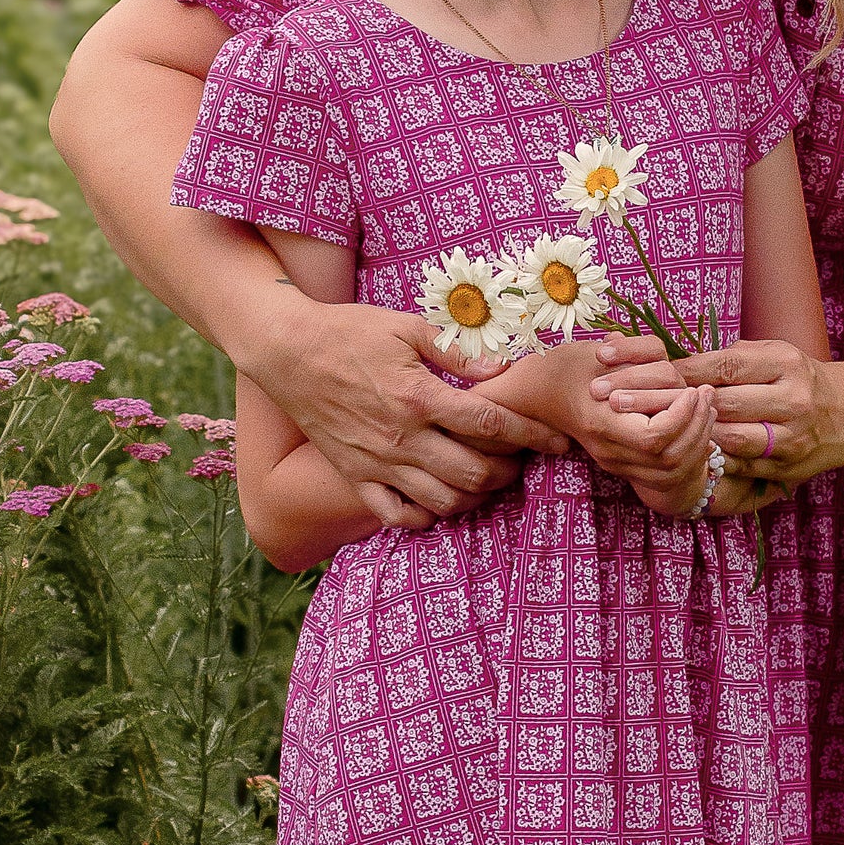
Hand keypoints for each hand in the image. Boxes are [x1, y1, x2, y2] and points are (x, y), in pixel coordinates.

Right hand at [234, 294, 559, 529]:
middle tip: (521, 459)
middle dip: (510, 470)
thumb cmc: (348, 332)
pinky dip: (427, 516)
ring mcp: (377, 463)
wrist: (286, 351)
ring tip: (488, 477)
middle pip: (475, 472)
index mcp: (418, 397)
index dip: (531, 435)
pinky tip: (442, 499)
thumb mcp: (406, 328)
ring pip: (444, 500)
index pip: (490, 424)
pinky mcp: (356, 477)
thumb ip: (458, 353)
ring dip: (476, 495)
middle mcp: (401, 438)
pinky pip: (398, 516)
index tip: (556, 440)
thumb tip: (505, 368)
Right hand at [465, 335, 716, 512]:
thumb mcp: (598, 353)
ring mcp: (616, 460)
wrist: (532, 395)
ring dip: (697, 436)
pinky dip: (688, 446)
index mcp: (601, 424)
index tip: (691, 390)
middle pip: (670, 456)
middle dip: (697, 426)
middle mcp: (609, 449)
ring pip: (673, 466)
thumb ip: (635, 359)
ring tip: (706, 405)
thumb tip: (669, 365)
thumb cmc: (564, 365)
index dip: (680, 416)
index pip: (655, 437)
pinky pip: (666, 469)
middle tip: (707, 394)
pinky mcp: (623, 462)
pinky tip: (697, 422)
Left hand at [592, 333, 839, 488]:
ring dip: (680, 434)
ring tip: (636, 428)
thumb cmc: (797, 379)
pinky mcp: (788, 471)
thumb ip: (731, 359)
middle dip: (663, 400)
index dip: (675, 367)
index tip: (631, 366)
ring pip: (727, 439)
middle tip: (616, 398)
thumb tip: (672, 359)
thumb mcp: (773, 355)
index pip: (723, 364)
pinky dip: (707, 462)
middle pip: (719, 402)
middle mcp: (792, 401)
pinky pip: (740, 469)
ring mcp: (792, 440)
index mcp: (786, 364)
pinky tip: (671, 458)